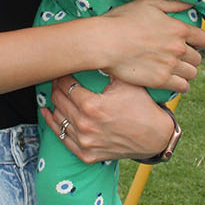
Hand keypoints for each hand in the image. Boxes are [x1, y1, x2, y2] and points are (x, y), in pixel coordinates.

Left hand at [43, 77, 179, 163]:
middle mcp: (84, 125)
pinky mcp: (87, 155)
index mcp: (91, 106)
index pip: (66, 85)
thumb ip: (107, 67)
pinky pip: (63, 140)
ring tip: (54, 94)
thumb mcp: (126, 82)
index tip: (64, 70)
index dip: (62, 75)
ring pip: (58, 119)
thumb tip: (93, 50)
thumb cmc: (142, 107)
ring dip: (54, 105)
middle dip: (56, 88)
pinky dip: (54, 126)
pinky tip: (49, 115)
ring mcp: (85, 142)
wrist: (155, 136)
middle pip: (59, 101)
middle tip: (57, 79)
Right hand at [102, 0, 204, 90]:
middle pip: (198, 58)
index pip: (203, 39)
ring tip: (177, 70)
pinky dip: (181, 84)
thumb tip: (190, 4)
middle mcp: (179, 48)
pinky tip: (174, 81)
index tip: (192, 42)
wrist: (106, 42)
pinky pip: (182, 87)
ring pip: (192, 73)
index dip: (199, 41)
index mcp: (178, 29)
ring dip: (186, 71)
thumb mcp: (148, 3)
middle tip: (180, 56)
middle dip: (191, 57)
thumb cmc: (123, 19)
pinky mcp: (161, 81)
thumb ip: (172, 4)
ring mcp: (171, 66)